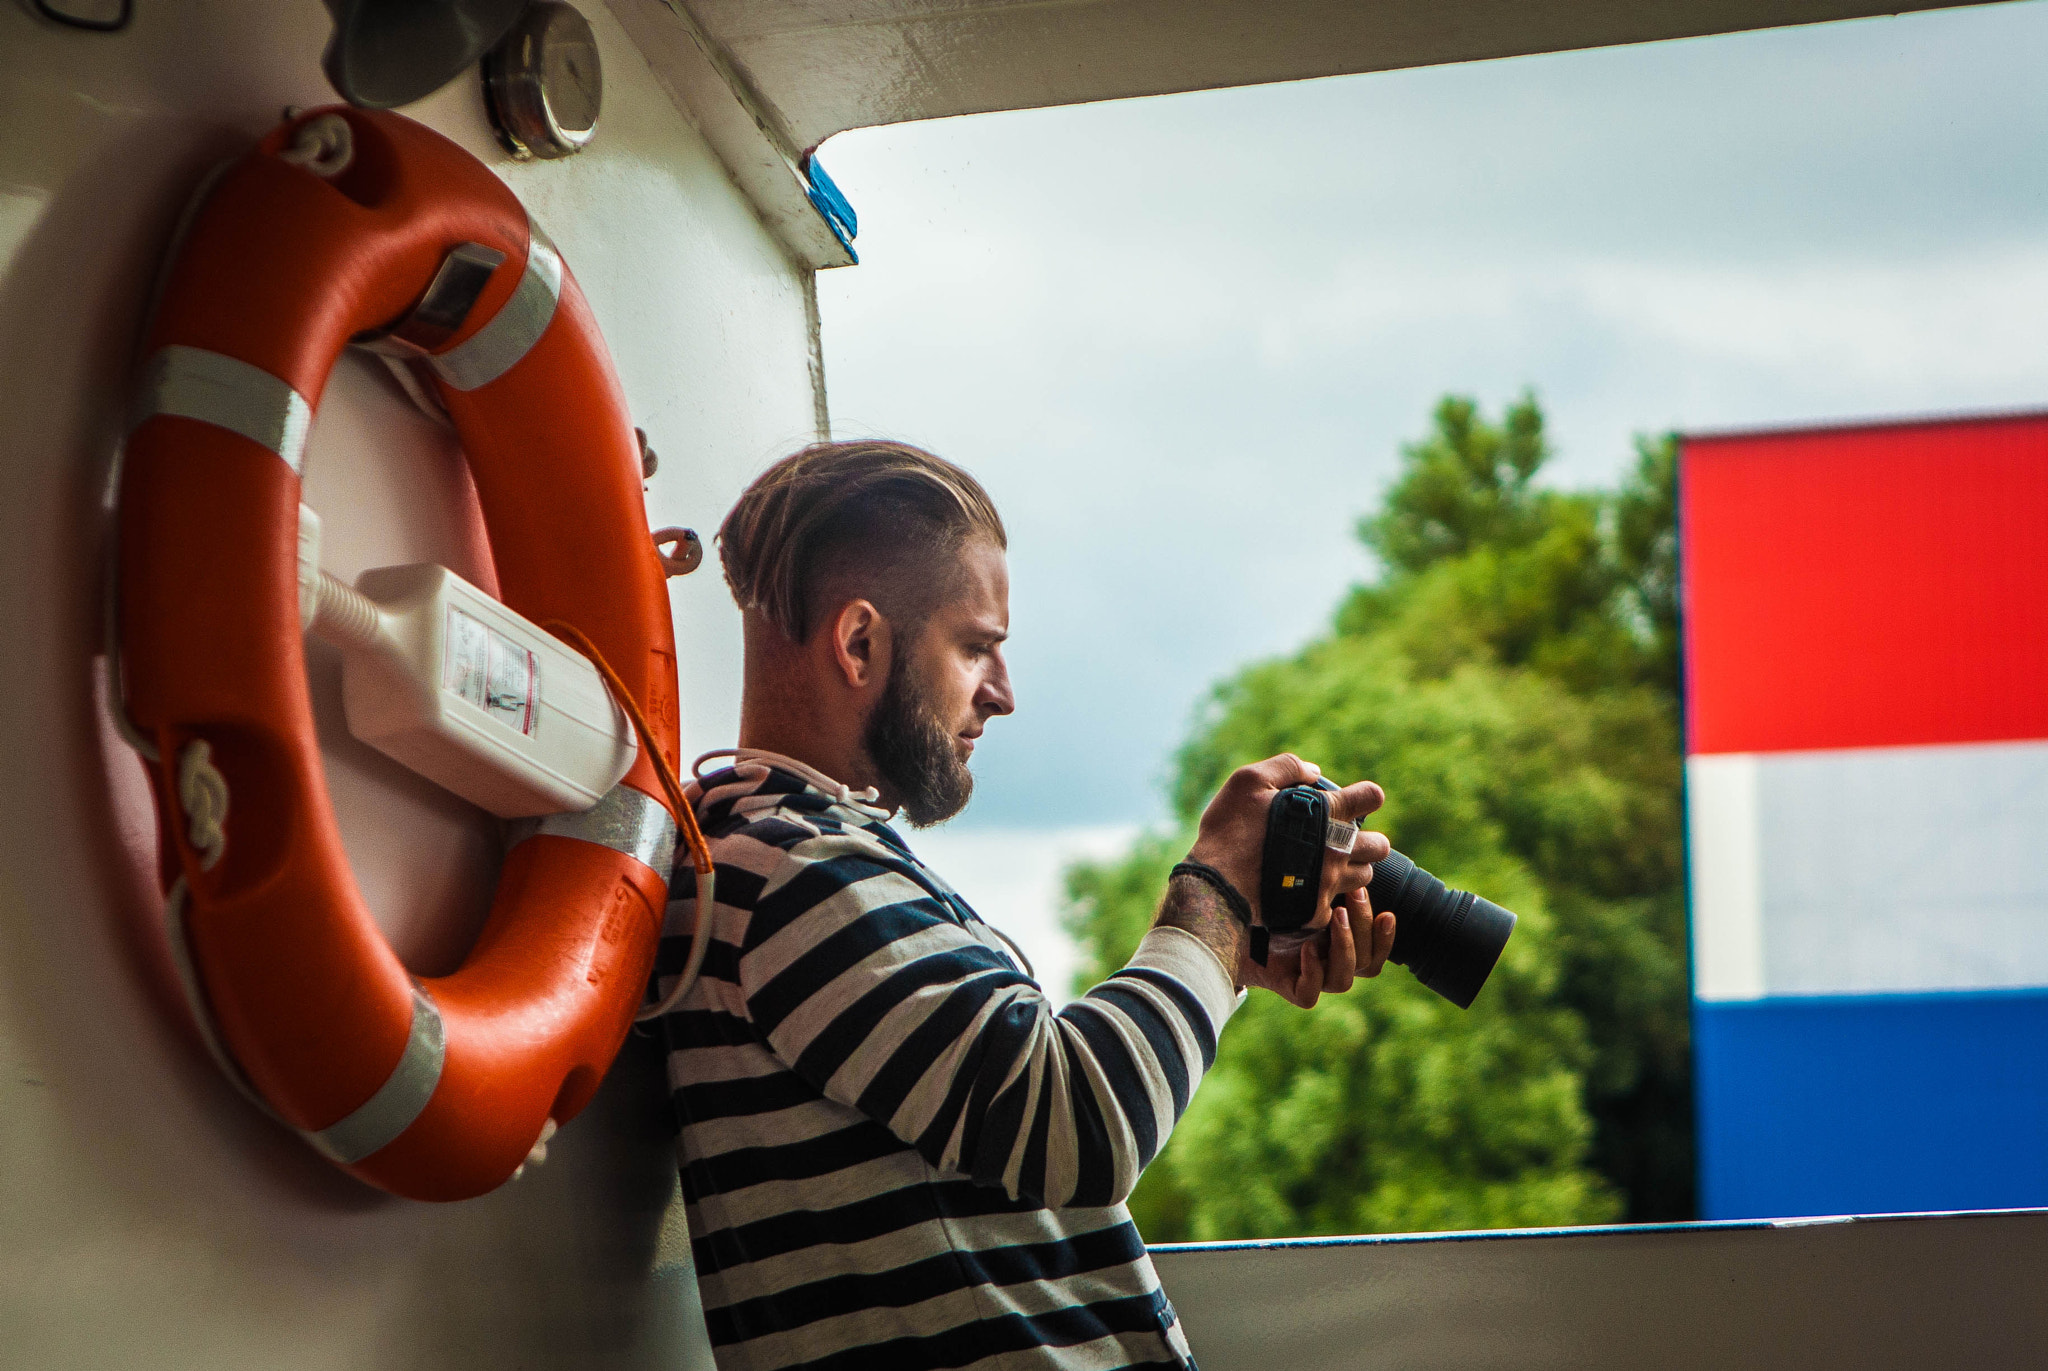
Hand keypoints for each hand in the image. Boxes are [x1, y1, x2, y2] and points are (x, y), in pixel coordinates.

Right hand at [1186, 754, 1392, 928]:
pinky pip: (1335, 906)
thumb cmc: (1230, 829)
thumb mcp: (1249, 781)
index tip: (1357, 801)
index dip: (1367, 796)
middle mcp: (1335, 849)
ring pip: (1364, 877)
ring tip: (1329, 865)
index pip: (1370, 797)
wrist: (1216, 886)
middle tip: (1345, 839)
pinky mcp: (1315, 910)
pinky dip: (1325, 897)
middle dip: (1369, 840)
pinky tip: (1307, 890)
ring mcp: (1327, 883)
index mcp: (1326, 814)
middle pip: (1379, 846)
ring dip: (1352, 869)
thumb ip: (1286, 767)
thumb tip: (1314, 772)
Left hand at [1240, 894, 1397, 1007]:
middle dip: (1363, 926)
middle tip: (1353, 893)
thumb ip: (1334, 886)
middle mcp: (1332, 966)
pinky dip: (1313, 972)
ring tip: (1335, 916)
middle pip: (1365, 962)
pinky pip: (1310, 994)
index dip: (1386, 938)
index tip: (1387, 913)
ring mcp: (1313, 980)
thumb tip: (1358, 856)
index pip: (1376, 953)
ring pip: (1343, 981)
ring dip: (1344, 947)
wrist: (1235, 928)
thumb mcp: (1308, 895)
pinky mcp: (1291, 989)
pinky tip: (1307, 948)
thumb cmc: (1274, 909)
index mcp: (1343, 948)